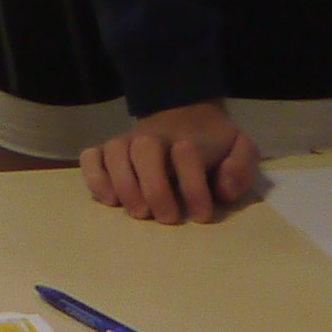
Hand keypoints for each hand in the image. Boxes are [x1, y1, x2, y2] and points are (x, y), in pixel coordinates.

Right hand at [82, 101, 259, 224]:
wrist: (186, 114)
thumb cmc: (212, 143)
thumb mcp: (240, 148)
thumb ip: (241, 166)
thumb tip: (222, 189)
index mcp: (187, 137)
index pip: (186, 155)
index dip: (195, 188)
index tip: (202, 215)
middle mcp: (151, 136)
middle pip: (144, 150)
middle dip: (156, 188)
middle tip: (168, 218)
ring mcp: (125, 142)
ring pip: (114, 154)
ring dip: (125, 186)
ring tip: (139, 213)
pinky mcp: (105, 151)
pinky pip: (90, 158)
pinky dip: (94, 177)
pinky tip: (109, 199)